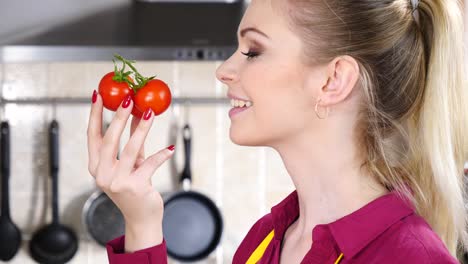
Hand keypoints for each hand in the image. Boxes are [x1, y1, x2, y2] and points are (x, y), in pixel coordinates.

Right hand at [87, 91, 174, 250]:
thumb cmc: (134, 187)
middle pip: (109, 140)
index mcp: (96, 166)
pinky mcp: (135, 188)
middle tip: (127, 99)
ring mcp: (118, 182)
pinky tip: (170, 148)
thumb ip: (131, 141)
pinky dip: (161, 155)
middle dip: (118, 117)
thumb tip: (139, 113)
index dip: (94, 114)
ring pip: (130, 149)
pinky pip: (150, 164)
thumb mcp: (130, 163)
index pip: (92, 136)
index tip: (98, 95)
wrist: (141, 218)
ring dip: (141, 128)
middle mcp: (103, 174)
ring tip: (150, 111)